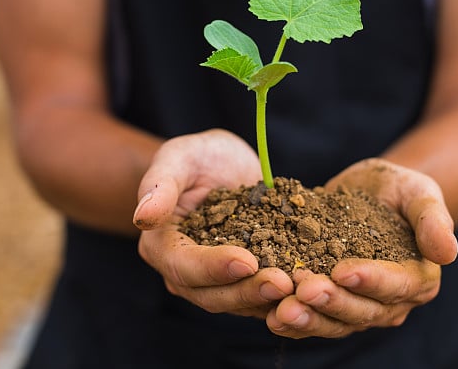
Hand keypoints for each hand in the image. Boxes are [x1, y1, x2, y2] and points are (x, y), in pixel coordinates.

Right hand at [133, 128, 292, 317]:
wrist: (225, 165)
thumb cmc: (197, 156)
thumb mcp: (179, 157)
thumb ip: (160, 184)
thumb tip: (143, 216)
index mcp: (161, 246)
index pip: (184, 266)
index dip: (214, 267)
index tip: (247, 260)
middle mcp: (185, 273)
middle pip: (214, 295)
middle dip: (249, 291)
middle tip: (284, 283)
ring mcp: (218, 282)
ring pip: (242, 302)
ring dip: (272, 300)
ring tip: (303, 288)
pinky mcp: (248, 282)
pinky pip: (266, 296)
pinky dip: (289, 295)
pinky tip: (314, 287)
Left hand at [266, 158, 456, 337]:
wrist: (369, 192)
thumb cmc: (399, 189)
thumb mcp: (418, 191)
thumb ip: (432, 219)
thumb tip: (447, 252)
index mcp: (418, 278)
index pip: (396, 285)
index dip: (370, 280)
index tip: (343, 270)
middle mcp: (391, 302)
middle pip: (362, 310)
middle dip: (331, 301)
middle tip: (302, 289)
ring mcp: (358, 306)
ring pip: (334, 322)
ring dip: (308, 318)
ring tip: (282, 310)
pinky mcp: (330, 304)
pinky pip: (312, 318)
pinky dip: (293, 321)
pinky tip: (269, 316)